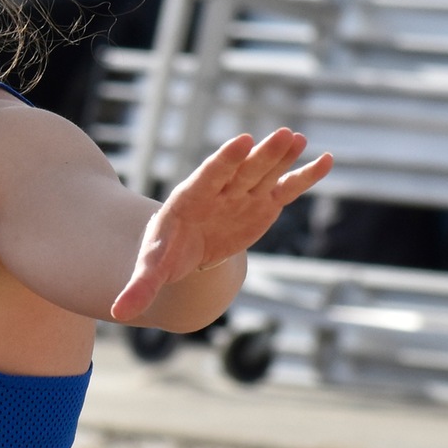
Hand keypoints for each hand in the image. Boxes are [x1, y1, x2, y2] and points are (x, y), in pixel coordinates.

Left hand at [112, 128, 331, 321]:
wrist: (186, 250)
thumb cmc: (166, 254)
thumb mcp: (152, 269)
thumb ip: (140, 286)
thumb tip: (120, 313)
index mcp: (190, 200)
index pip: (209, 176)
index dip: (225, 160)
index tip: (242, 141)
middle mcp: (219, 192)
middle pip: (242, 171)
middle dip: (261, 155)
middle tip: (282, 135)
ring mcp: (243, 195)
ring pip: (264, 173)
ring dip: (282, 156)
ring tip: (299, 138)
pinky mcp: (263, 204)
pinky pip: (286, 188)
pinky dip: (305, 176)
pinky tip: (327, 160)